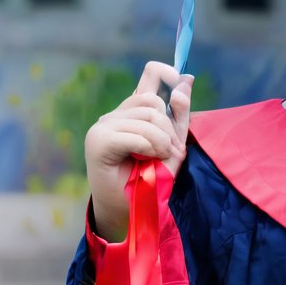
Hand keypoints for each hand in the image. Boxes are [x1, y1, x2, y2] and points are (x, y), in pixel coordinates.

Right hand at [85, 61, 193, 241]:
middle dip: (169, 128)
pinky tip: (146, 160)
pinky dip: (148, 147)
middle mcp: (116, 114)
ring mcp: (104, 125)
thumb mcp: (173, 144)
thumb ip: (179, 114)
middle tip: (168, 152)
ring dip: (161, 142)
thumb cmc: (152, 180)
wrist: (132, 211)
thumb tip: (187, 79)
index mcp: (134, 112)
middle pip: (153, 101)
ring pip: (147, 117)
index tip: (180, 83)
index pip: (150, 74)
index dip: (167, 73)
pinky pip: (135, 134)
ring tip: (157, 160)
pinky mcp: (98, 141)